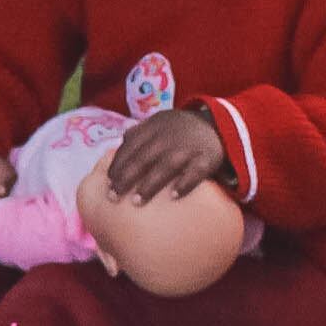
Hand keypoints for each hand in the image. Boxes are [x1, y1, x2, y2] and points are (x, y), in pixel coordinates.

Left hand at [105, 109, 228, 203]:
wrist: (217, 125)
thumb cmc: (179, 130)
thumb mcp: (159, 123)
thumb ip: (139, 133)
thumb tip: (117, 147)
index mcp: (154, 127)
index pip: (130, 146)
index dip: (118, 164)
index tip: (108, 182)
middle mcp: (169, 136)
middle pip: (143, 158)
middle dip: (126, 178)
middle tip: (113, 197)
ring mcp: (188, 147)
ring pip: (166, 166)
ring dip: (150, 184)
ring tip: (136, 202)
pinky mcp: (207, 158)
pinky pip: (196, 172)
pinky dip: (185, 183)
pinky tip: (174, 196)